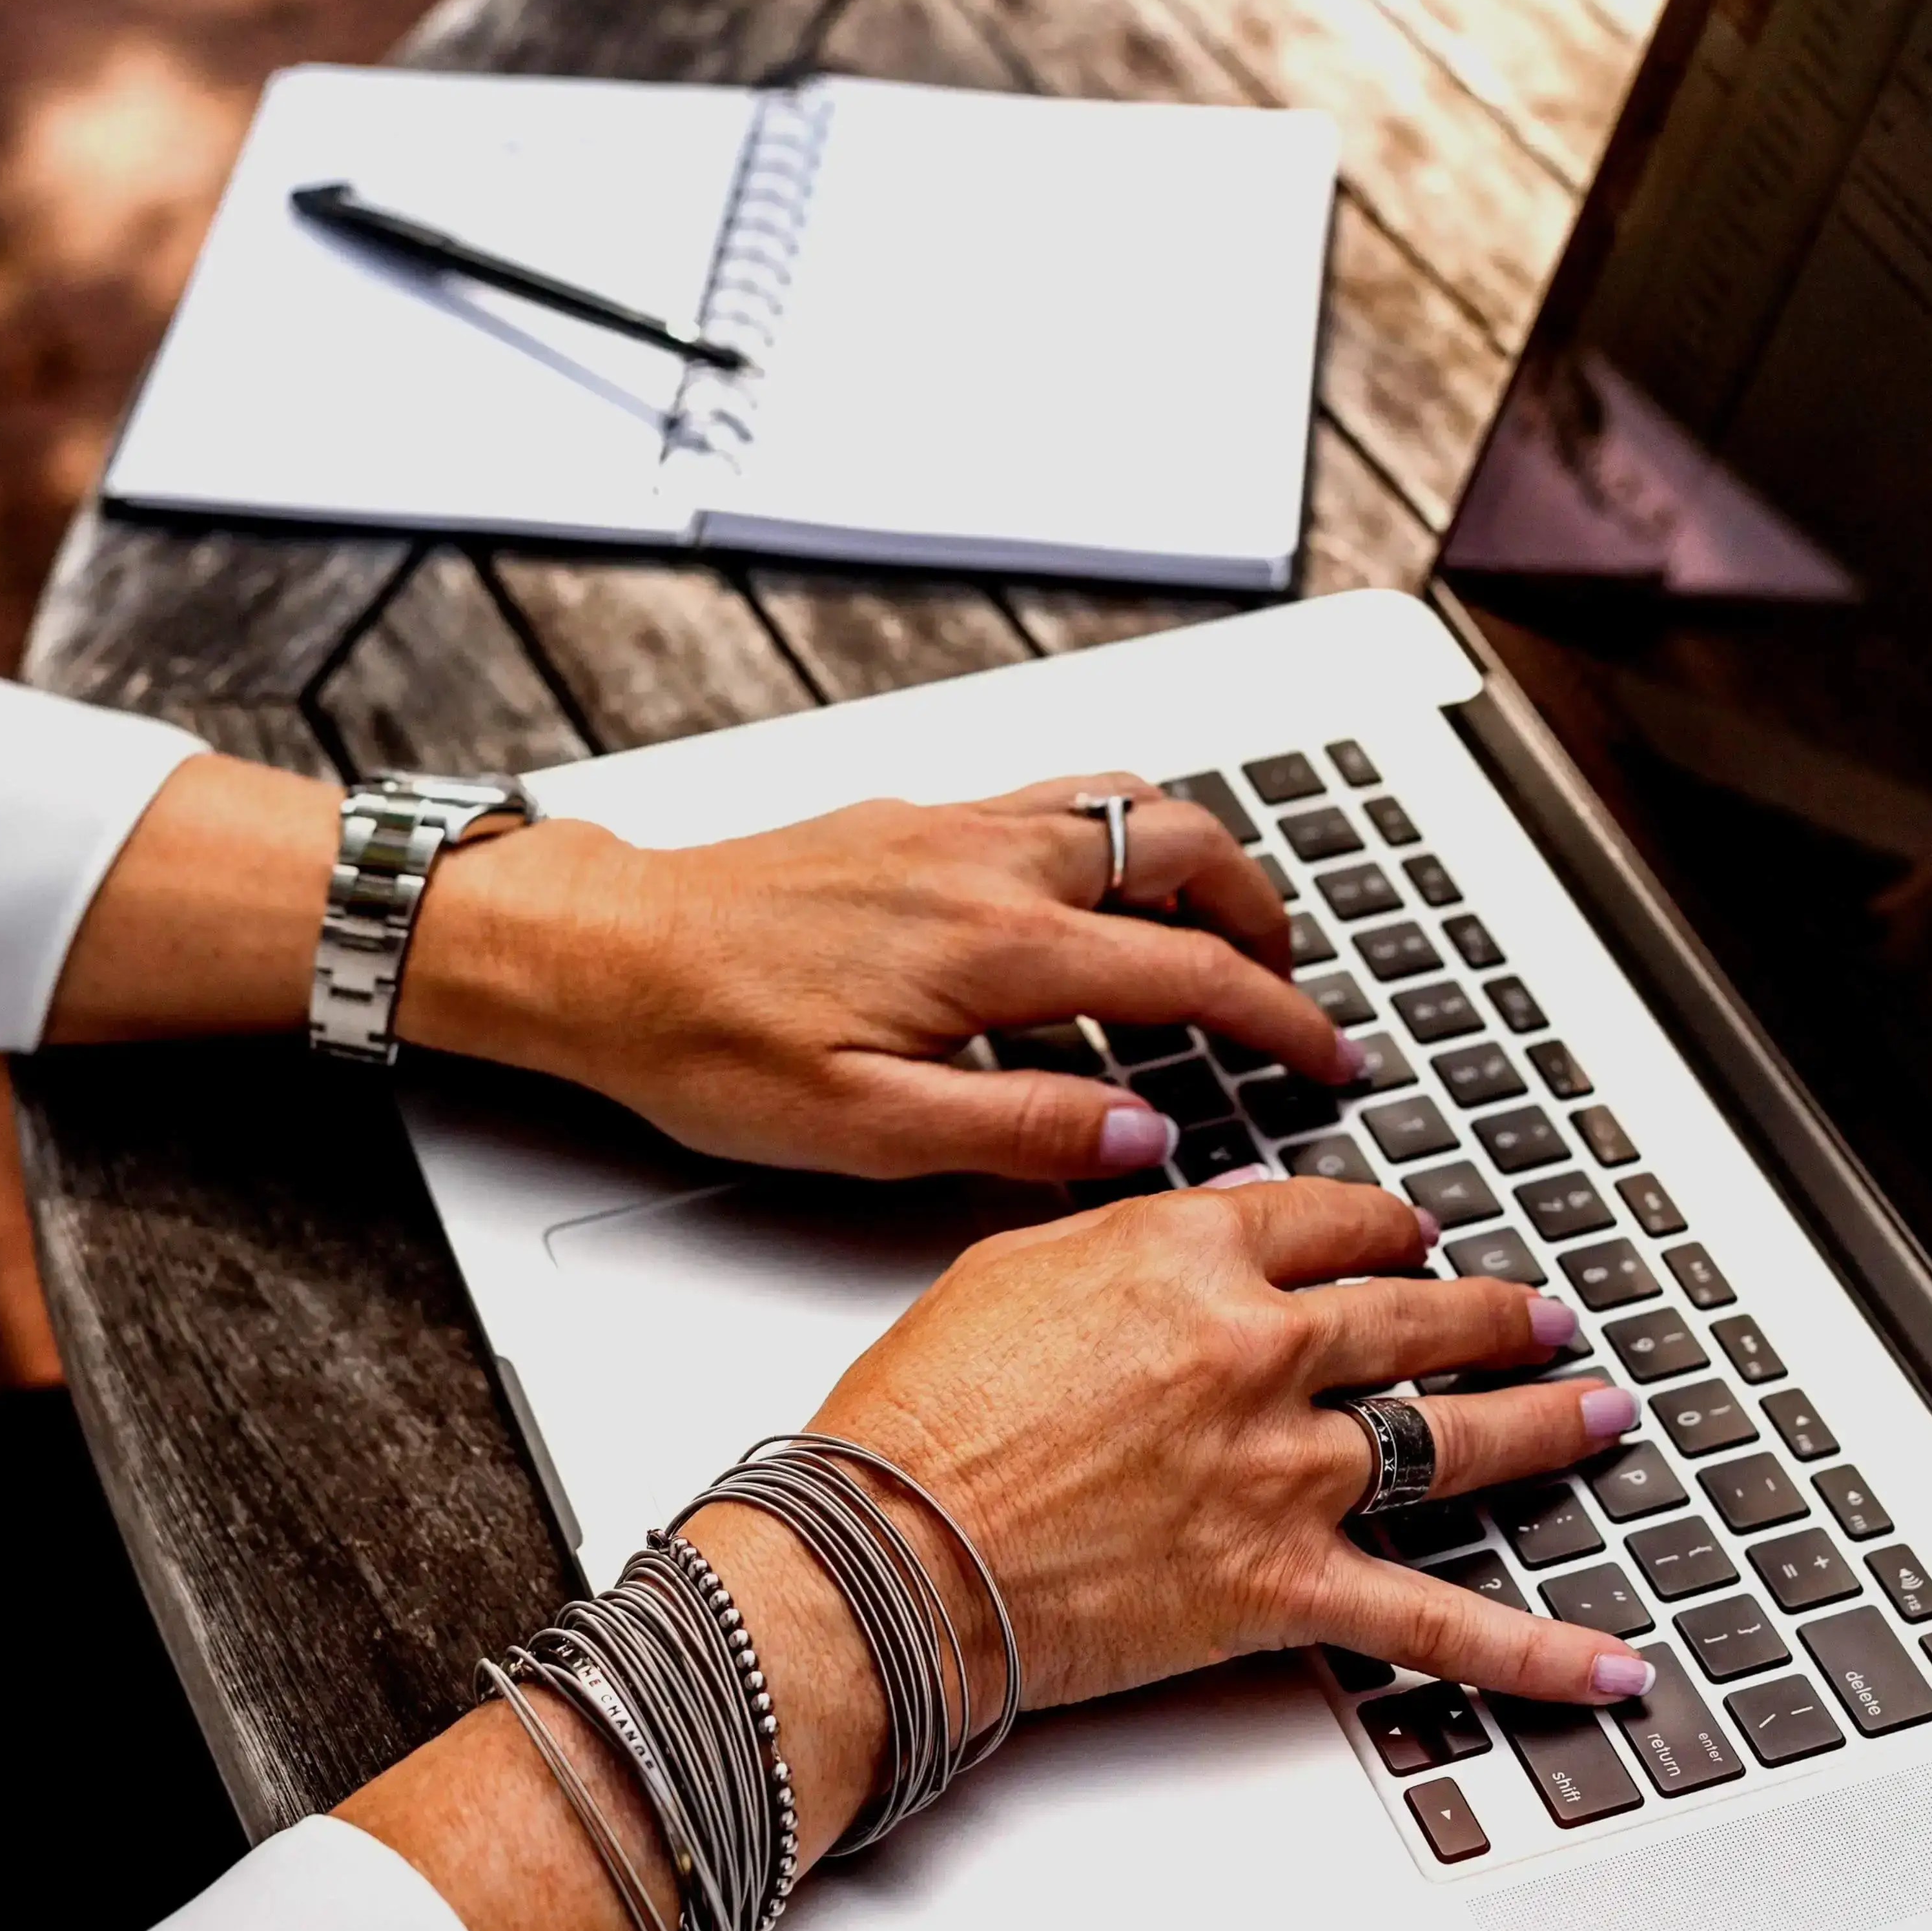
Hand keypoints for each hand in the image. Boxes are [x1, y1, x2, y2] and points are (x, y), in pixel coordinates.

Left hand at [398, 771, 1357, 1181]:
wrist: (599, 953)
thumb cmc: (706, 1044)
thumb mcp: (864, 1130)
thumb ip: (1019, 1130)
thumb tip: (1143, 1134)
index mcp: (993, 947)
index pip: (1191, 973)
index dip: (1281, 1021)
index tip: (1332, 1059)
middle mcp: (987, 861)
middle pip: (1186, 848)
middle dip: (1265, 915)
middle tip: (1291, 989)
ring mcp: (951, 823)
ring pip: (1127, 802)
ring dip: (1199, 859)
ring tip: (1222, 931)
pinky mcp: (912, 816)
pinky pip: (1058, 796)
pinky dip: (1121, 834)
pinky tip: (1102, 894)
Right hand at [781, 1173, 1647, 1722]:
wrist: (889, 1548)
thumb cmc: (924, 1416)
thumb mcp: (1013, 1267)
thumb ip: (1123, 1242)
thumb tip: (1194, 1231)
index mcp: (1191, 1258)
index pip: (1330, 1222)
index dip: (1384, 1229)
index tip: (1405, 1236)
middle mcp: (1259, 1351)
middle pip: (1416, 1317)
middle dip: (1493, 1315)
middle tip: (1536, 1316)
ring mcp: (1284, 1470)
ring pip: (1455, 1438)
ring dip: (1542, 1424)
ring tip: (1597, 1414)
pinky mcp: (1284, 1584)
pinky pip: (1440, 1625)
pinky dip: (1538, 1653)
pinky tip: (1610, 1663)